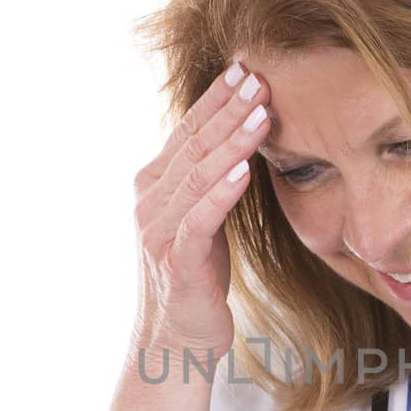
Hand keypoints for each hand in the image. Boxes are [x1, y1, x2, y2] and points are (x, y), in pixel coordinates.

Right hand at [130, 58, 270, 364]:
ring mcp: (160, 231)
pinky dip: (222, 193)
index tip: (245, 68)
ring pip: (198, 176)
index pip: (187, 131)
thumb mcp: (202, 218)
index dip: (216, 99)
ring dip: (232, 142)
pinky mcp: (178, 261)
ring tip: (261, 114)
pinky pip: (200, 220)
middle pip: (193, 146)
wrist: (175, 341)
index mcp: (155, 186)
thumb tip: (238, 139)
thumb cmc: (195, 277)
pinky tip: (244, 171)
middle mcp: (150, 202)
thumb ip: (210, 181)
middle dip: (228, 109)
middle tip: (259, 77)